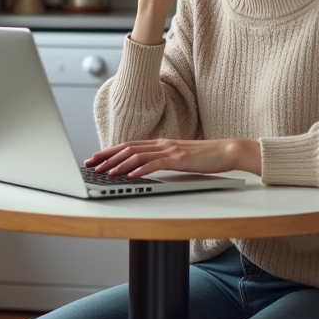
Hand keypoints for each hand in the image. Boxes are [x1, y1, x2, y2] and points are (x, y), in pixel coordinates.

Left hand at [84, 138, 261, 178]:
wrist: (227, 151)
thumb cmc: (205, 157)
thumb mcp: (179, 158)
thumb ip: (162, 160)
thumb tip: (144, 169)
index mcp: (161, 143)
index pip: (129, 146)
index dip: (110, 151)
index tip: (95, 157)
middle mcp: (162, 144)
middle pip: (128, 148)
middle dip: (107, 156)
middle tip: (91, 163)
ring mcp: (170, 150)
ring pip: (138, 155)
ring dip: (119, 164)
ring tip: (105, 172)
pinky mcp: (179, 159)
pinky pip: (155, 163)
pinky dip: (140, 169)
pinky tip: (130, 175)